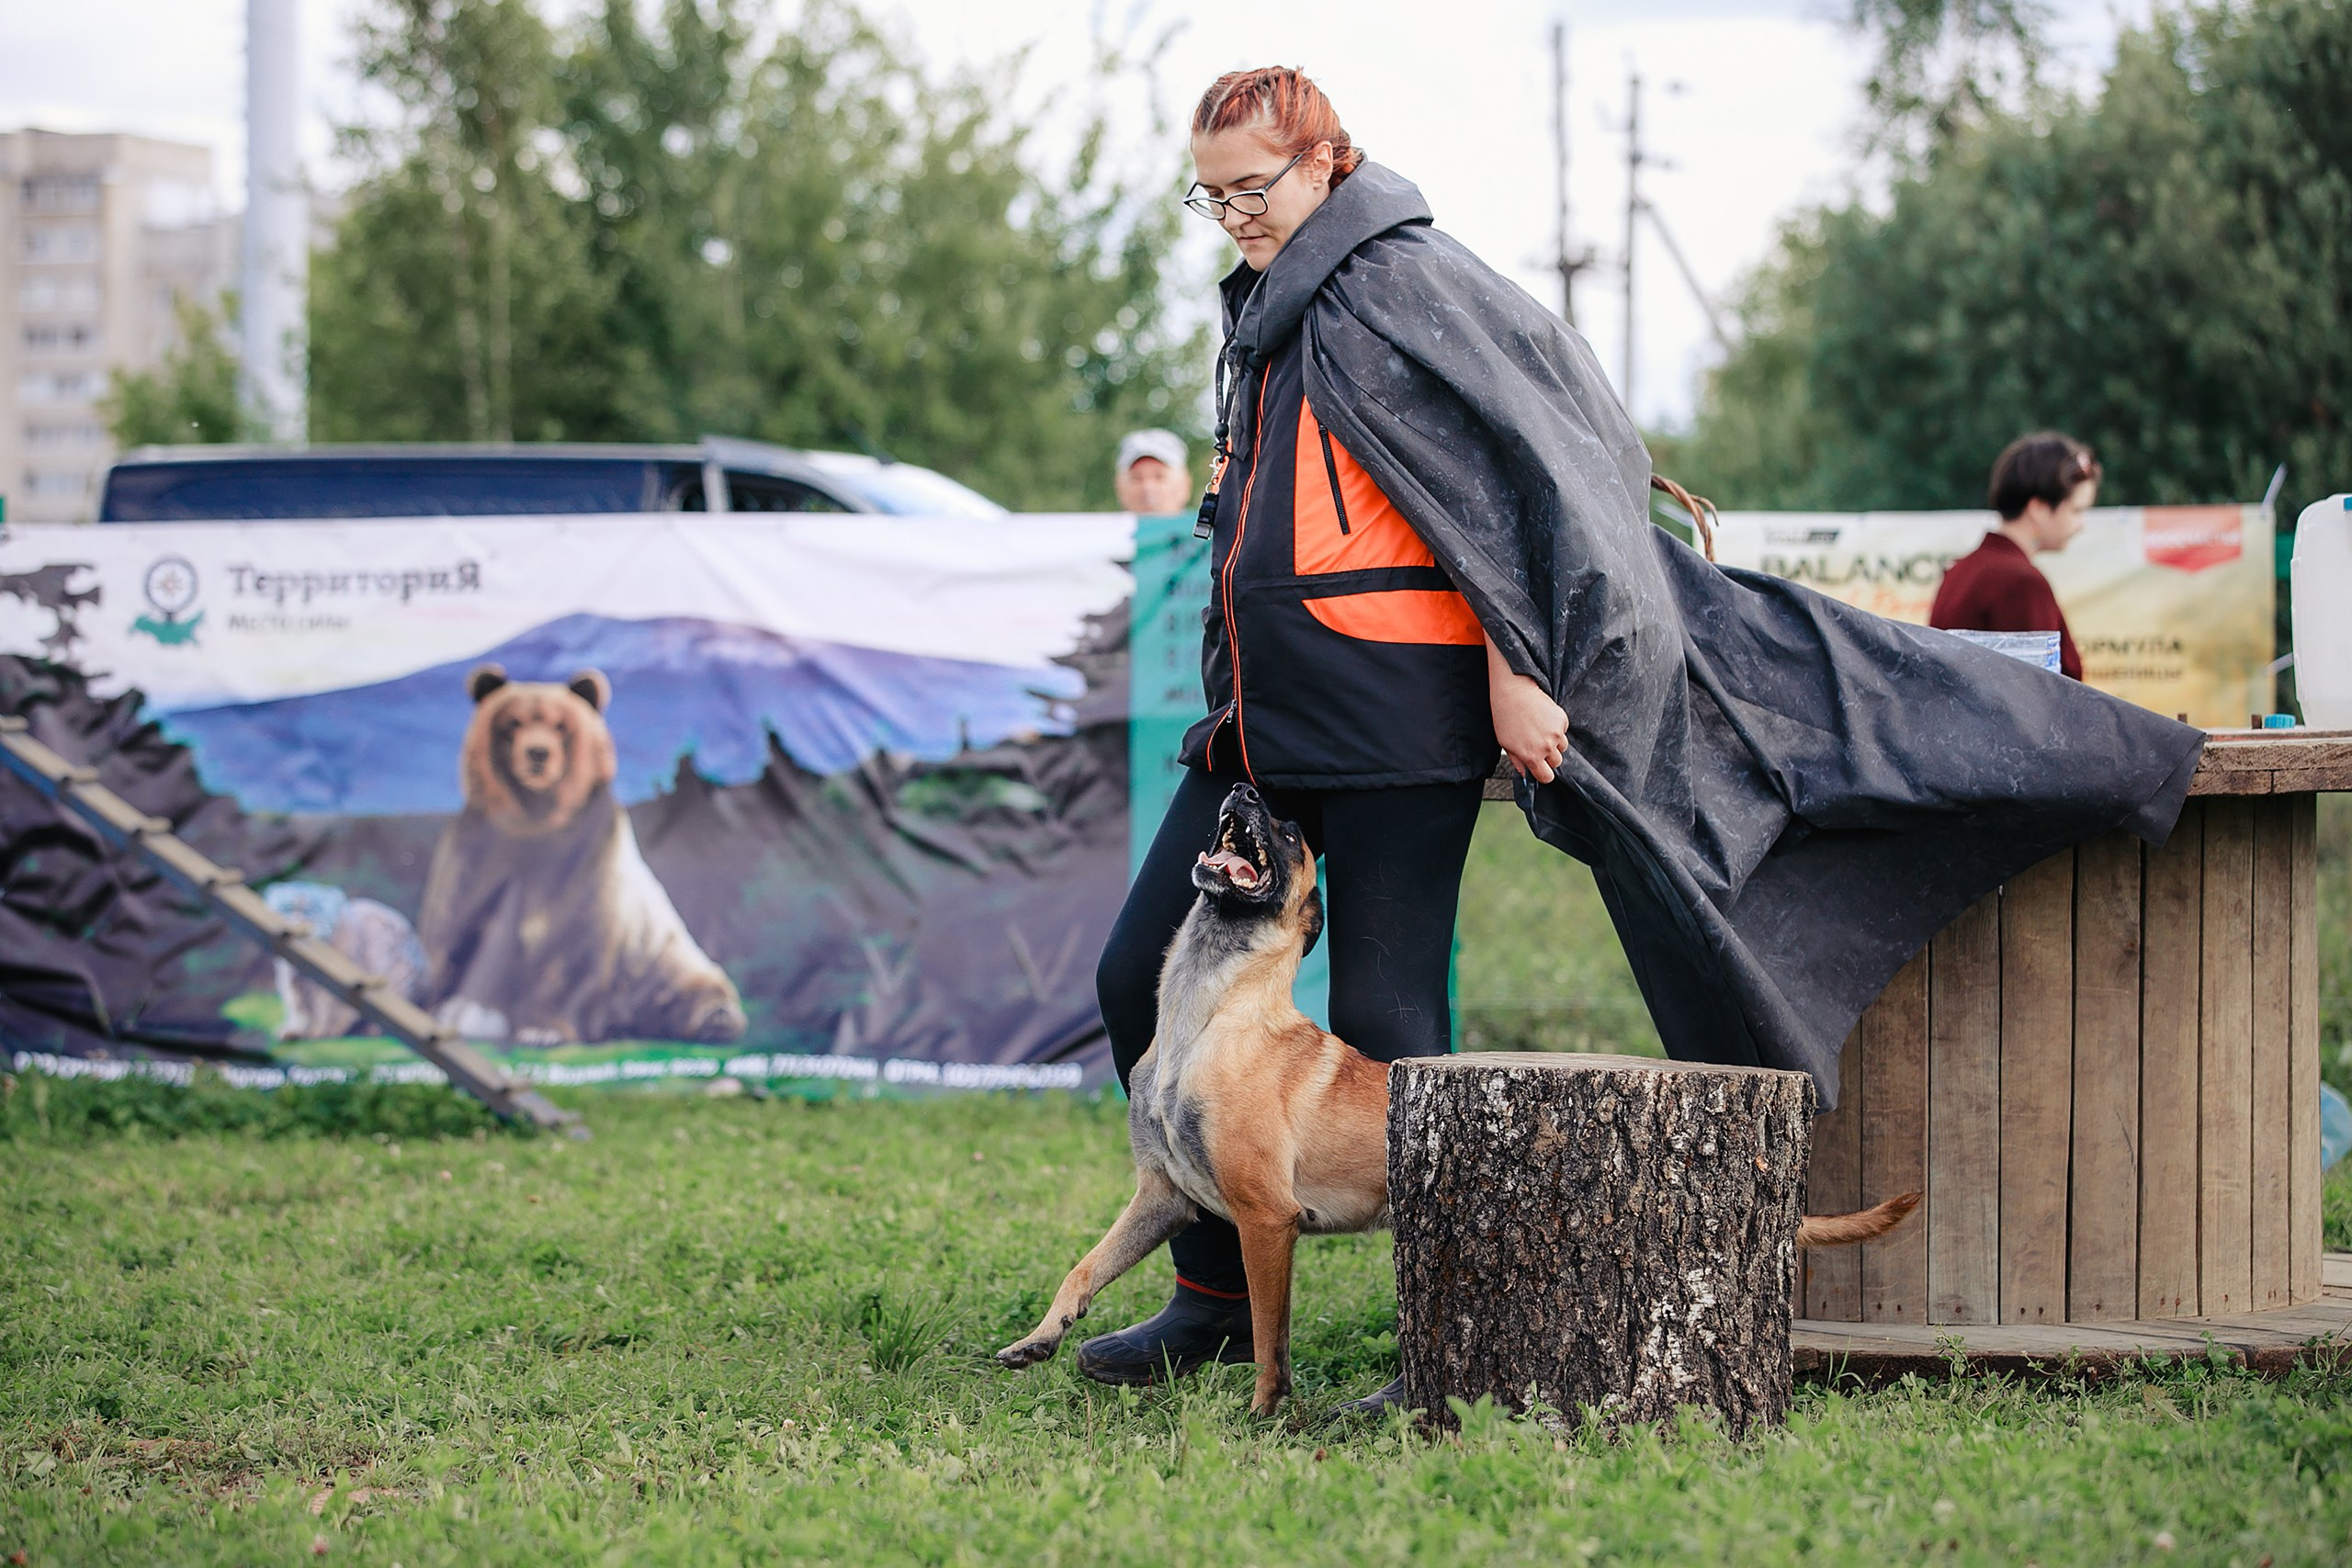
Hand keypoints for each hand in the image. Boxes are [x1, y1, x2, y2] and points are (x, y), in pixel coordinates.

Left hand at [1486, 635, 1567, 783]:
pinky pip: (1563, 730)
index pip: (1547, 777)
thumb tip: (1525, 773)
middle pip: (1557, 763)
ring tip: (1540, 731)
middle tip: (1538, 745)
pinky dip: (1556, 728)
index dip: (1543, 774)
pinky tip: (1543, 719)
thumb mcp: (1506, 744)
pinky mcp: (1562, 720)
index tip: (1541, 769)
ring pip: (1562, 747)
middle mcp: (1546, 747)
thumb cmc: (1505, 716)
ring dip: (1554, 743)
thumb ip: (1518, 761)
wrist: (1514, 691)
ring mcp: (1556, 733)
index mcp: (1532, 756)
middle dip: (1549, 757)